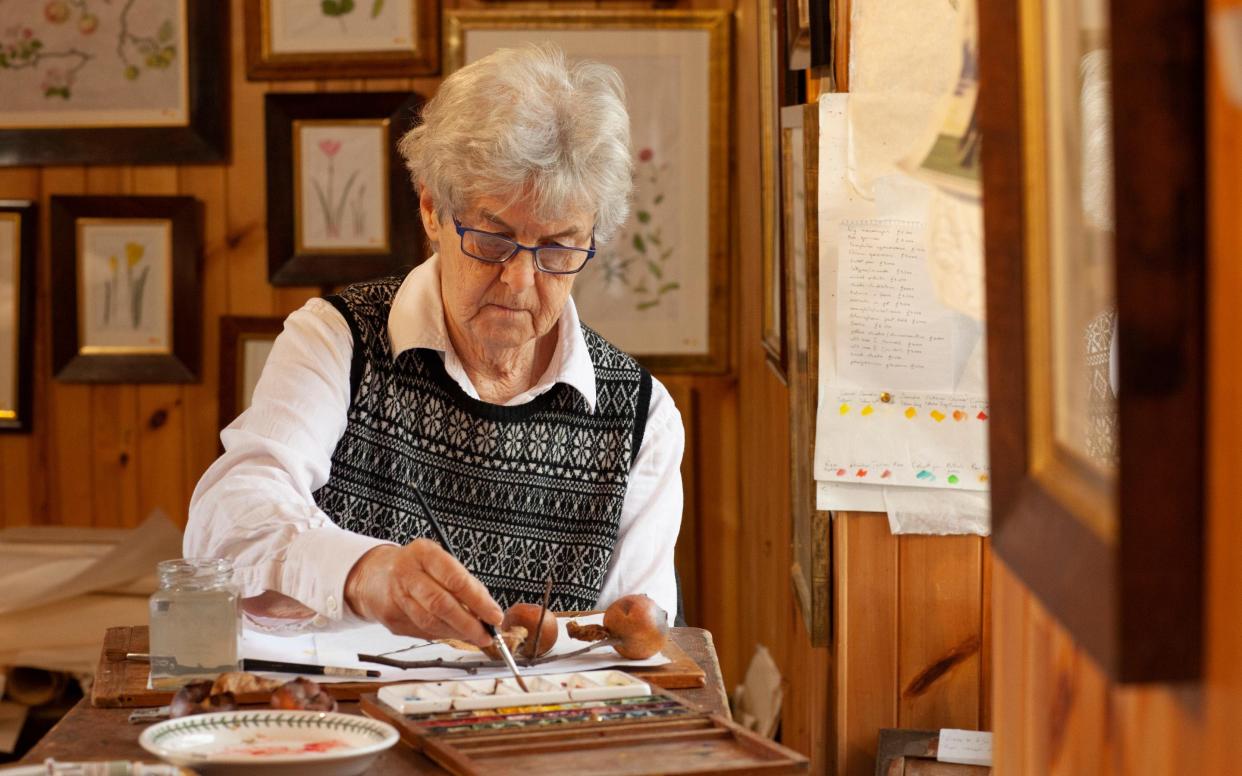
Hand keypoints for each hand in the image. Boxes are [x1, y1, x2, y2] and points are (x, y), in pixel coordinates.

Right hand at [344, 539, 501, 645]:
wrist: (374, 575)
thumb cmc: (416, 567)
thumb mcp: (439, 562)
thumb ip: (463, 582)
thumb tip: (488, 611)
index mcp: (424, 553)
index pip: (455, 579)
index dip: (478, 601)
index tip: (495, 616)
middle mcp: (407, 573)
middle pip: (441, 604)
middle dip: (468, 624)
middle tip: (487, 635)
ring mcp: (395, 597)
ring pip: (431, 622)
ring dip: (457, 633)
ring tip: (474, 636)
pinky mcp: (391, 618)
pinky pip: (422, 631)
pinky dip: (442, 635)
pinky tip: (454, 634)